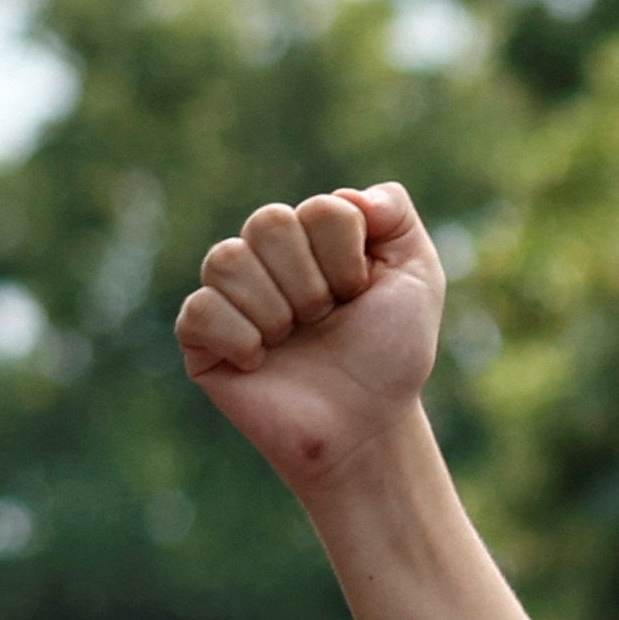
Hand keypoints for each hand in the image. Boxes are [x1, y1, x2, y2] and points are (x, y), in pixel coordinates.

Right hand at [175, 183, 449, 495]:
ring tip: (293, 341)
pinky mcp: (201, 338)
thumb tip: (349, 193)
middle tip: (324, 321)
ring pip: (227, 259)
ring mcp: (230, 295)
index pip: (320, 209)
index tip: (359, 295)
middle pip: (268, 223)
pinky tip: (260, 363)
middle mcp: (266, 258)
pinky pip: (199, 310)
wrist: (367, 427)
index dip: (347, 258)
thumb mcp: (418, 278)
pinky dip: (239, 339)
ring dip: (276, 310)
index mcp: (312, 236)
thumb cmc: (391, 356)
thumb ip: (397, 214)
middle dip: (311, 283)